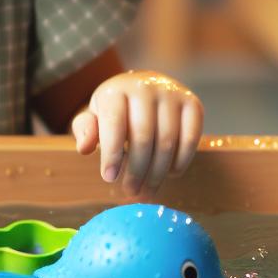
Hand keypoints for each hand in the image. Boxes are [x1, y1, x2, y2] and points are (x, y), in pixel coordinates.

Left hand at [70, 71, 202, 193]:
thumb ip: (85, 129)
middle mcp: (145, 87)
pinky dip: (181, 161)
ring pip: (167, 141)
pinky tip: (170, 173)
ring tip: (147, 190)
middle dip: (136, 170)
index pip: (114, 124)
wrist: (144, 86)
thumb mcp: (94, 114)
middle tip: (131, 191)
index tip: (109, 178)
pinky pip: (191, 138)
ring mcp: (172, 93)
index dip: (111, 154)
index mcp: (116, 89)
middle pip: (143, 137)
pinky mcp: (193, 102)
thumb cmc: (116, 108)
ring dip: (157, 172)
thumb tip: (85, 148)